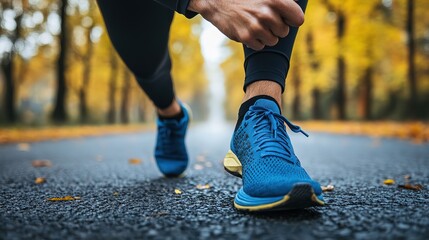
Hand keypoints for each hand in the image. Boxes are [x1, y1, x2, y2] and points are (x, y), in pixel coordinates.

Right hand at [188, 0, 304, 50]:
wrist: (218, 1)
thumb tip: (299, 1)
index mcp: (276, 0)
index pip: (298, 19)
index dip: (292, 20)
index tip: (285, 18)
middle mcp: (267, 14)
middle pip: (284, 32)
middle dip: (276, 28)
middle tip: (265, 20)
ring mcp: (256, 27)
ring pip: (273, 41)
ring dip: (266, 36)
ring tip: (255, 25)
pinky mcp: (246, 37)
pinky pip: (260, 46)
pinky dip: (255, 41)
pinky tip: (248, 30)